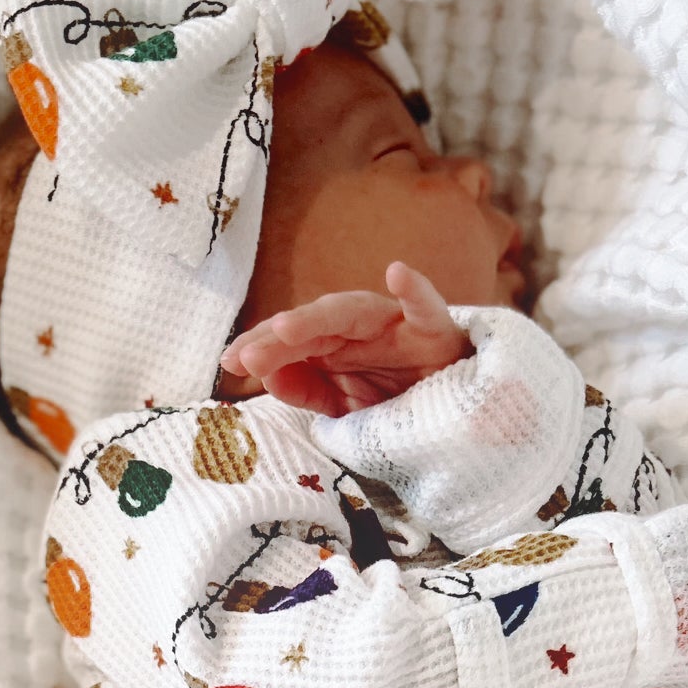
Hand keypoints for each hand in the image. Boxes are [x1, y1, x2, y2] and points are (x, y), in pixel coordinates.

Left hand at [220, 262, 470, 415]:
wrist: (458, 414)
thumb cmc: (400, 401)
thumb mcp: (345, 405)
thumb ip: (308, 389)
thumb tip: (266, 377)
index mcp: (337, 345)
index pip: (292, 340)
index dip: (260, 348)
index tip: (228, 363)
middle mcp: (361, 329)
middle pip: (313, 326)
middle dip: (276, 339)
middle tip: (244, 356)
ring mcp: (397, 326)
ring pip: (353, 312)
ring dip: (318, 318)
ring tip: (286, 328)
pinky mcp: (436, 331)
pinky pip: (426, 307)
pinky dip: (415, 289)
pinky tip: (398, 272)